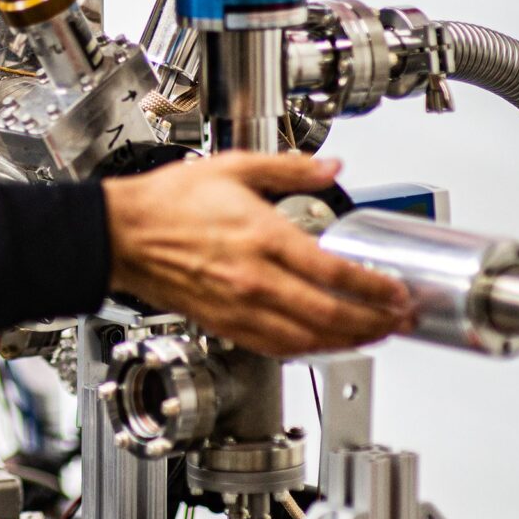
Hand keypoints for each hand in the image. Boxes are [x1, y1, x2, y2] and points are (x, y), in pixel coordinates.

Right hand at [101, 153, 413, 356]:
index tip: (396, 291)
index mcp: (261, 237)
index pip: (334, 273)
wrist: (120, 235)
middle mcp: (254, 279)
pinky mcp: (224, 324)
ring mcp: (238, 307)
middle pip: (329, 315)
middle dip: (373, 323)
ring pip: (306, 339)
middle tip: (398, 321)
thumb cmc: (165, 204)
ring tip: (372, 337)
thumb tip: (329, 168)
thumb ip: (288, 168)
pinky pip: (276, 347)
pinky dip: (307, 351)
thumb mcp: (232, 167)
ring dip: (347, 342)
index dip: (375, 287)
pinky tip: (322, 345)